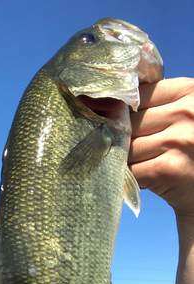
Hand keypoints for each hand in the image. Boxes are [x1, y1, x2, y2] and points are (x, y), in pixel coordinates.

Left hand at [129, 77, 193, 216]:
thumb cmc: (191, 150)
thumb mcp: (183, 117)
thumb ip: (156, 106)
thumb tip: (110, 108)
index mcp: (189, 92)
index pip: (139, 96)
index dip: (128, 113)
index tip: (128, 127)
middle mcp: (186, 113)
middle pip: (130, 122)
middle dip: (124, 139)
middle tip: (133, 151)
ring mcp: (177, 141)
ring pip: (127, 147)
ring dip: (125, 159)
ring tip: (140, 164)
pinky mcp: (166, 169)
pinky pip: (130, 169)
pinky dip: (128, 177)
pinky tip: (142, 178)